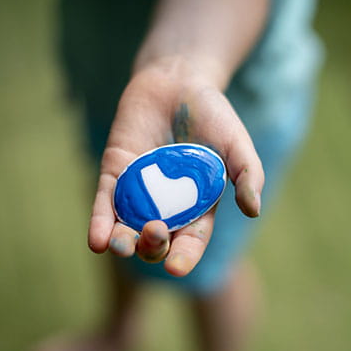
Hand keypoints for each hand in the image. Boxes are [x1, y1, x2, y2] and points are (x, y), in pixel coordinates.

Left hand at [88, 56, 263, 275]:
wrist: (179, 81)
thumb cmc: (213, 115)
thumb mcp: (236, 145)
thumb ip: (248, 175)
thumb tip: (254, 210)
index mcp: (198, 205)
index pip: (191, 239)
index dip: (185, 256)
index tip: (176, 268)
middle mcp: (167, 204)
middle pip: (156, 239)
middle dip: (152, 246)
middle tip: (154, 234)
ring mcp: (139, 189)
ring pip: (127, 226)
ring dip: (122, 242)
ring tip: (118, 246)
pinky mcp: (116, 171)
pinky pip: (106, 201)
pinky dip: (100, 222)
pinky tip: (97, 241)